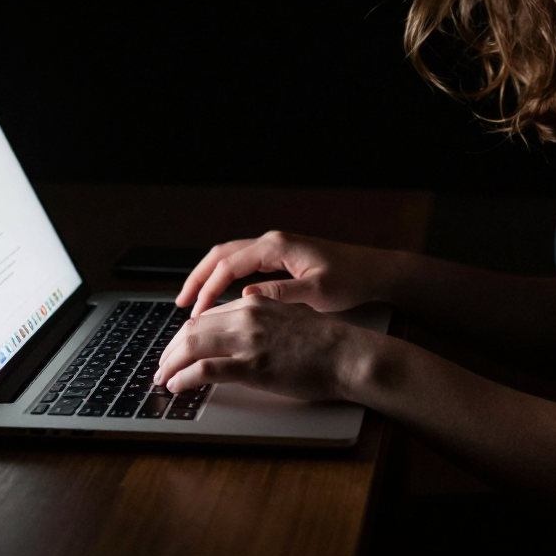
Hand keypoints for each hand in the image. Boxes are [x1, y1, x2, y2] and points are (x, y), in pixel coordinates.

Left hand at [154, 294, 366, 401]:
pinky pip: (206, 370)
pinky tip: (177, 386)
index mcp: (254, 302)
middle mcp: (247, 315)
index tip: (176, 349)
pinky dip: (185, 378)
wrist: (345, 354)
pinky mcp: (252, 366)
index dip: (185, 335)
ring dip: (171, 364)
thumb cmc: (322, 342)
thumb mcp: (286, 317)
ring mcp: (248, 340)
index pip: (206, 316)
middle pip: (192, 329)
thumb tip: (236, 335)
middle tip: (162, 366)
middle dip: (171, 349)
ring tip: (163, 378)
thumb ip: (259, 320)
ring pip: (192, 346)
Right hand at [175, 230, 400, 317]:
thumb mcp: (318, 292)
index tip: (195, 312)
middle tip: (181, 304)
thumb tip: (246, 297)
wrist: (375, 270)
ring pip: (230, 257)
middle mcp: (272, 242)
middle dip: (198, 278)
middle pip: (221, 255)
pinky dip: (225, 278)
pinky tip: (219, 297)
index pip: (229, 264)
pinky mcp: (281, 257)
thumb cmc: (350, 279)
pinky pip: (243, 264)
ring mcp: (276, 248)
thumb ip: (281, 294)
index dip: (208, 288)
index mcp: (277, 247)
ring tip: (192, 301)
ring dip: (209, 277)